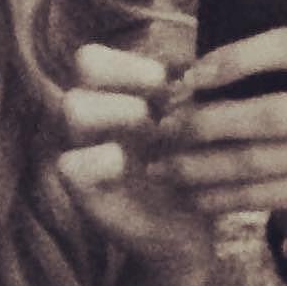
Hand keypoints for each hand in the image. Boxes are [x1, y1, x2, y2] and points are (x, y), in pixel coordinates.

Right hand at [57, 42, 214, 285]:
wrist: (192, 232)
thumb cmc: (199, 167)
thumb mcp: (206, 123)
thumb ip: (202, 88)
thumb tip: (216, 53)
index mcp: (119, 93)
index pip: (99, 55)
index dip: (131, 61)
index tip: (169, 82)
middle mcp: (95, 114)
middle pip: (85, 64)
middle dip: (128, 78)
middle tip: (161, 107)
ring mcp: (83, 147)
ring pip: (73, 105)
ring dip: (119, 112)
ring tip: (153, 133)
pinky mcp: (82, 189)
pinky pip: (69, 163)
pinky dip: (102, 160)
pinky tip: (136, 168)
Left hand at [151, 0, 286, 259]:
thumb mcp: (282, 70)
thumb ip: (257, 44)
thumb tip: (206, 25)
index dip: (237, 58)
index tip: (189, 76)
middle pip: (272, 113)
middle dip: (207, 122)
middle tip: (163, 127)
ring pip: (258, 159)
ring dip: (199, 164)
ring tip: (158, 166)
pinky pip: (260, 196)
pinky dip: (216, 196)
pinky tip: (184, 193)